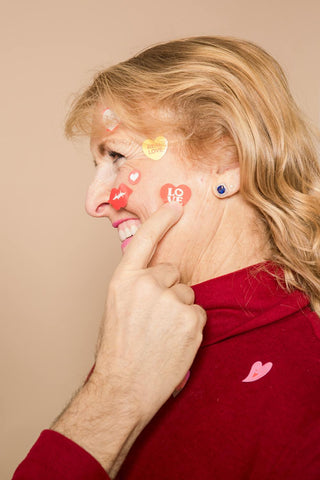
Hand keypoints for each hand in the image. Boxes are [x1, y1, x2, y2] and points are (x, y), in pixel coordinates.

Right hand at [94, 201, 206, 421]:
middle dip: (168, 289)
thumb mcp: (116, 307)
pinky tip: (174, 342)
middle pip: (172, 272)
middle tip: (155, 318)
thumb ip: (135, 285)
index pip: (145, 239)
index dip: (162, 219)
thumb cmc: (117, 350)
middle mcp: (147, 285)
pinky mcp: (191, 319)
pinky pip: (198, 312)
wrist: (124, 388)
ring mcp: (171, 301)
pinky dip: (190, 325)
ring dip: (179, 309)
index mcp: (124, 280)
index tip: (176, 205)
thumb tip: (156, 275)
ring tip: (162, 334)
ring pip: (186, 293)